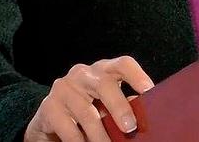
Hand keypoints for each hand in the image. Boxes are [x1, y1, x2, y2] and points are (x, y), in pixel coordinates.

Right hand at [24, 56, 154, 141]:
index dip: (137, 76)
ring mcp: (64, 87)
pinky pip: (68, 127)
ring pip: (87, 112)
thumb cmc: (88, 112)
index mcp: (102, 71)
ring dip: (100, 136)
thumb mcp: (106, 106)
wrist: (50, 122)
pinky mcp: (49, 106)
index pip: (122, 64)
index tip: (150, 91)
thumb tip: (145, 115)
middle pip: (105, 84)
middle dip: (120, 107)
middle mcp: (83, 73)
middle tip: (130, 128)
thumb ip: (123, 106)